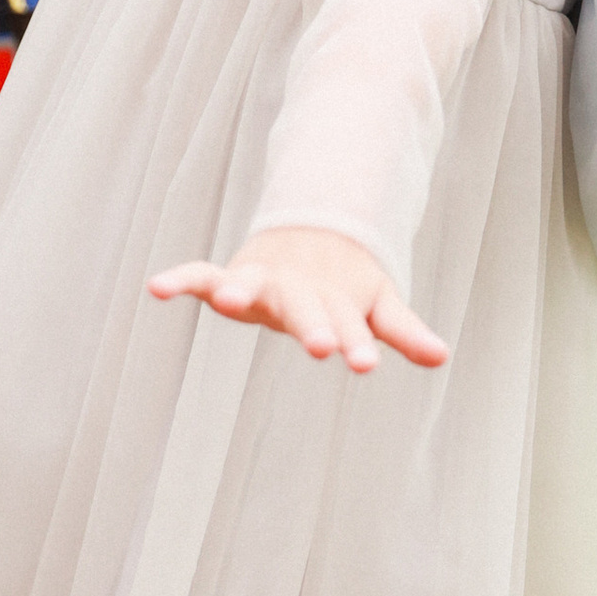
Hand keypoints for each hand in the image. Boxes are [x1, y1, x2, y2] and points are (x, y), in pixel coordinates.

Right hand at [150, 224, 447, 373]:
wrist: (313, 231)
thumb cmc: (348, 282)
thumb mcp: (379, 304)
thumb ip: (404, 331)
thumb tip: (443, 357)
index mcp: (336, 302)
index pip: (349, 326)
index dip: (357, 344)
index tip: (365, 364)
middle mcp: (298, 290)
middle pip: (304, 309)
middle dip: (311, 325)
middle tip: (320, 347)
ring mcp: (263, 280)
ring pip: (251, 284)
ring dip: (240, 291)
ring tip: (227, 302)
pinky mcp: (232, 274)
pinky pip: (201, 273)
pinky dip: (180, 279)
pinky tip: (154, 288)